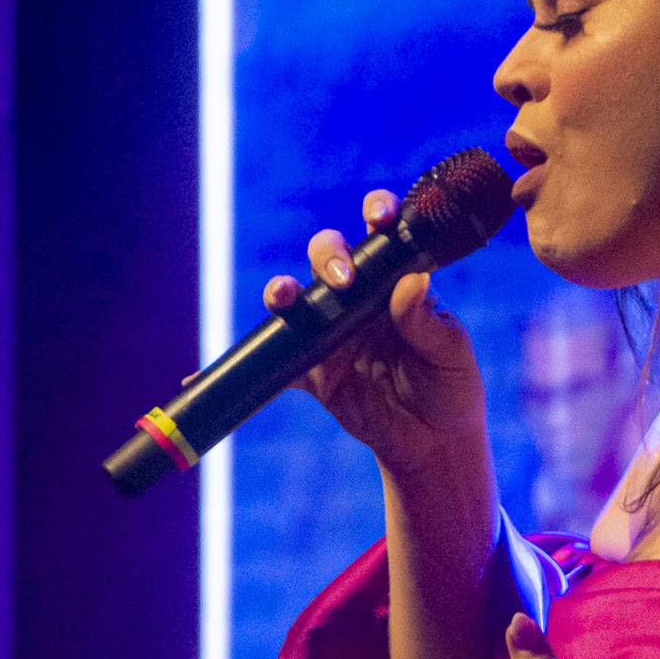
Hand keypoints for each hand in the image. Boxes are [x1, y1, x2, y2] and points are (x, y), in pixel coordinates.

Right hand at [263, 189, 488, 479]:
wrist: (433, 444)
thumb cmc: (451, 388)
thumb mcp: (452, 354)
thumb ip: (428, 322)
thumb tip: (413, 281)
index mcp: (397, 283)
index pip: (384, 236)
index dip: (377, 213)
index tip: (380, 216)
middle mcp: (359, 299)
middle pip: (330, 257)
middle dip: (328, 256)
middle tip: (342, 280)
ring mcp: (331, 332)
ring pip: (297, 299)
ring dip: (282, 290)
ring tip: (282, 297)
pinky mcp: (313, 371)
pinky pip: (274, 364)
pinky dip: (247, 366)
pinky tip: (207, 370)